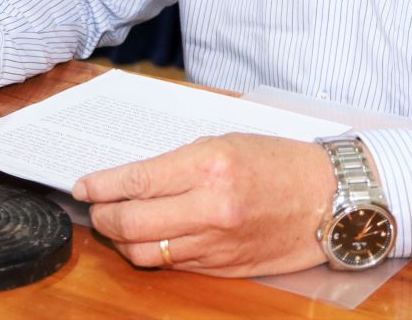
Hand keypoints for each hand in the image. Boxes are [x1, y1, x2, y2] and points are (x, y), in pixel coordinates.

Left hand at [72, 133, 335, 276]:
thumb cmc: (279, 162)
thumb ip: (177, 163)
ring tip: (117, 225)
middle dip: (102, 216)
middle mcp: (210, 208)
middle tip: (96, 207)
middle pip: (130, 224)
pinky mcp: (223, 267)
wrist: (329, 198)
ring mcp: (216, 243)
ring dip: (121, 240)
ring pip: (145, 252)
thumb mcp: (224, 143)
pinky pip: (173, 265)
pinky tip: (149, 238)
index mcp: (208, 166)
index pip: (135, 182)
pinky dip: (153, 252)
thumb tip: (133, 180)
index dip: (100, 186)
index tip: (83, 186)